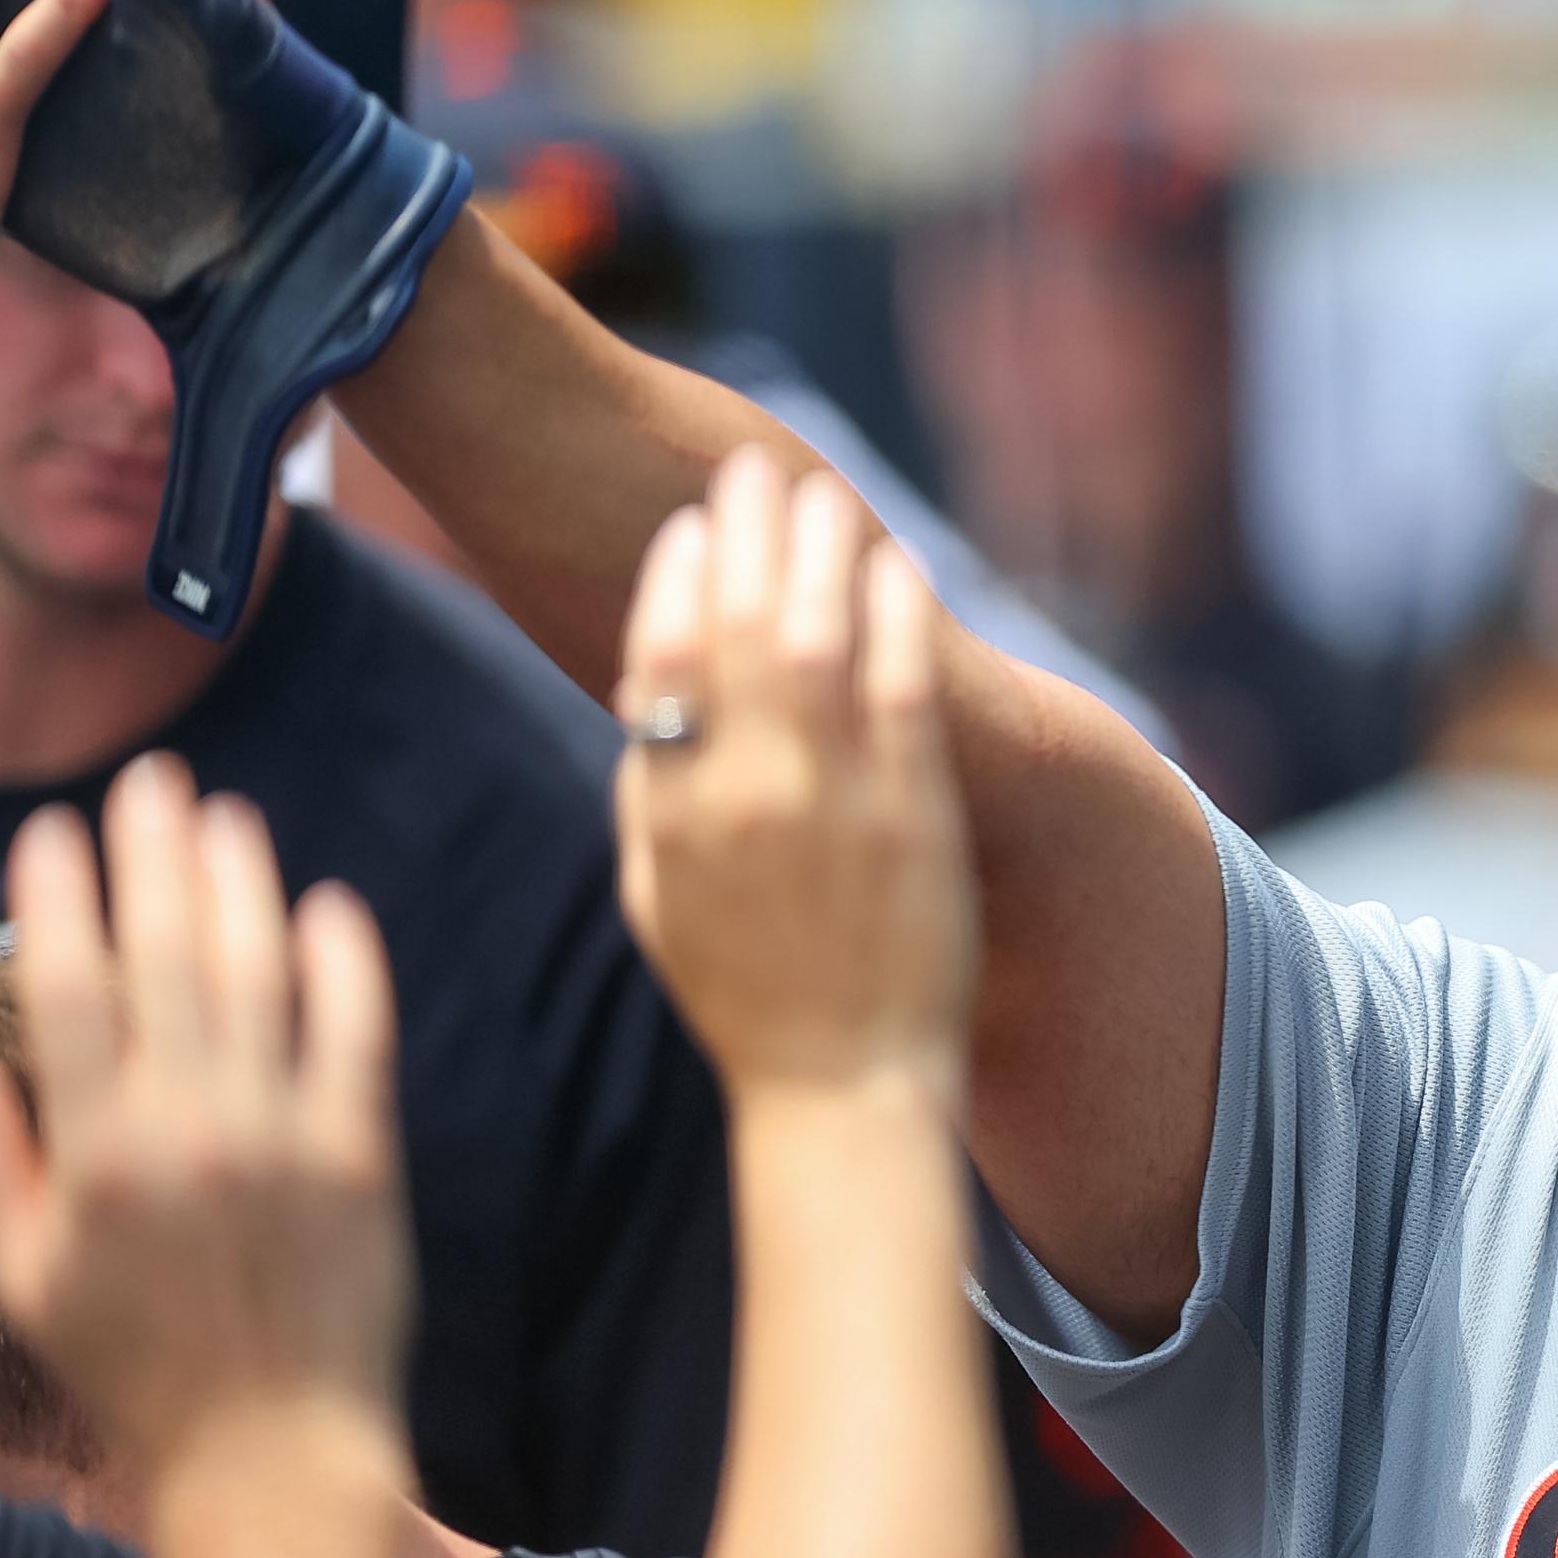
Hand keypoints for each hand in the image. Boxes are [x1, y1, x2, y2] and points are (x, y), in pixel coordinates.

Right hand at [0, 755, 413, 1477]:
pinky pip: (355, 1034)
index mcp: (94, 1158)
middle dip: (155, 859)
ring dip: (241, 887)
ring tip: (227, 817)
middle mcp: (187, 1130)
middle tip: (152, 782)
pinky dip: (343, 964)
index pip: (69, 995)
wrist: (270, 1449)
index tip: (55, 832)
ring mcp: (283, 1136)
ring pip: (259, 978)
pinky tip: (328, 906)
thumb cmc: (138, 1371)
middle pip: (168, 961)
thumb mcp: (27, 1279)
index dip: (61, 902)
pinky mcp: (364, 1153)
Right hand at [616, 449, 976, 1098]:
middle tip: (755, 470)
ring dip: (820, 554)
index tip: (690, 529)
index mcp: (672, 815)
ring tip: (824, 495)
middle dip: (746, 535)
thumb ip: (646, 798)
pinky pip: (905, 690)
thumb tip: (640, 698)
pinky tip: (896, 569)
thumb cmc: (745, 1000)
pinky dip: (898, 619)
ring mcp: (836, 802)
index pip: (659, 659)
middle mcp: (747, 796)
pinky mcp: (916, 815)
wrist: (843, 1087)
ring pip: (821, 640)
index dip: (675, 579)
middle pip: (739, 628)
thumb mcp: (656, 903)